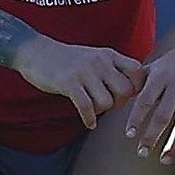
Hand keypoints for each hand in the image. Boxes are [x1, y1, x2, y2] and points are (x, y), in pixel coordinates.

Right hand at [12, 37, 145, 130]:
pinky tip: (89, 123)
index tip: (127, 95)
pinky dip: (89, 119)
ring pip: (107, 101)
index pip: (138, 71)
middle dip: (120, 103)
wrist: (37, 52)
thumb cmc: (69, 59)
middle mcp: (100, 62)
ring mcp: (85, 73)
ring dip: (102, 111)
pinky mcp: (69, 83)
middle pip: (126, 90)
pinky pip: (86, 107)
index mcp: (109, 55)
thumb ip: (113, 68)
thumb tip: (133, 88)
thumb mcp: (96, 56)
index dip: (137, 86)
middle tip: (110, 105)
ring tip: (95, 110)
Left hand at [125, 36, 174, 163]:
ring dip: (174, 145)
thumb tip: (119, 97)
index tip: (129, 136)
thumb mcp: (155, 66)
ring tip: (164, 159)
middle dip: (151, 137)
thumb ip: (139, 81)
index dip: (136, 120)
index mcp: (161, 78)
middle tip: (142, 153)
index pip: (145, 102)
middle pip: (163, 117)